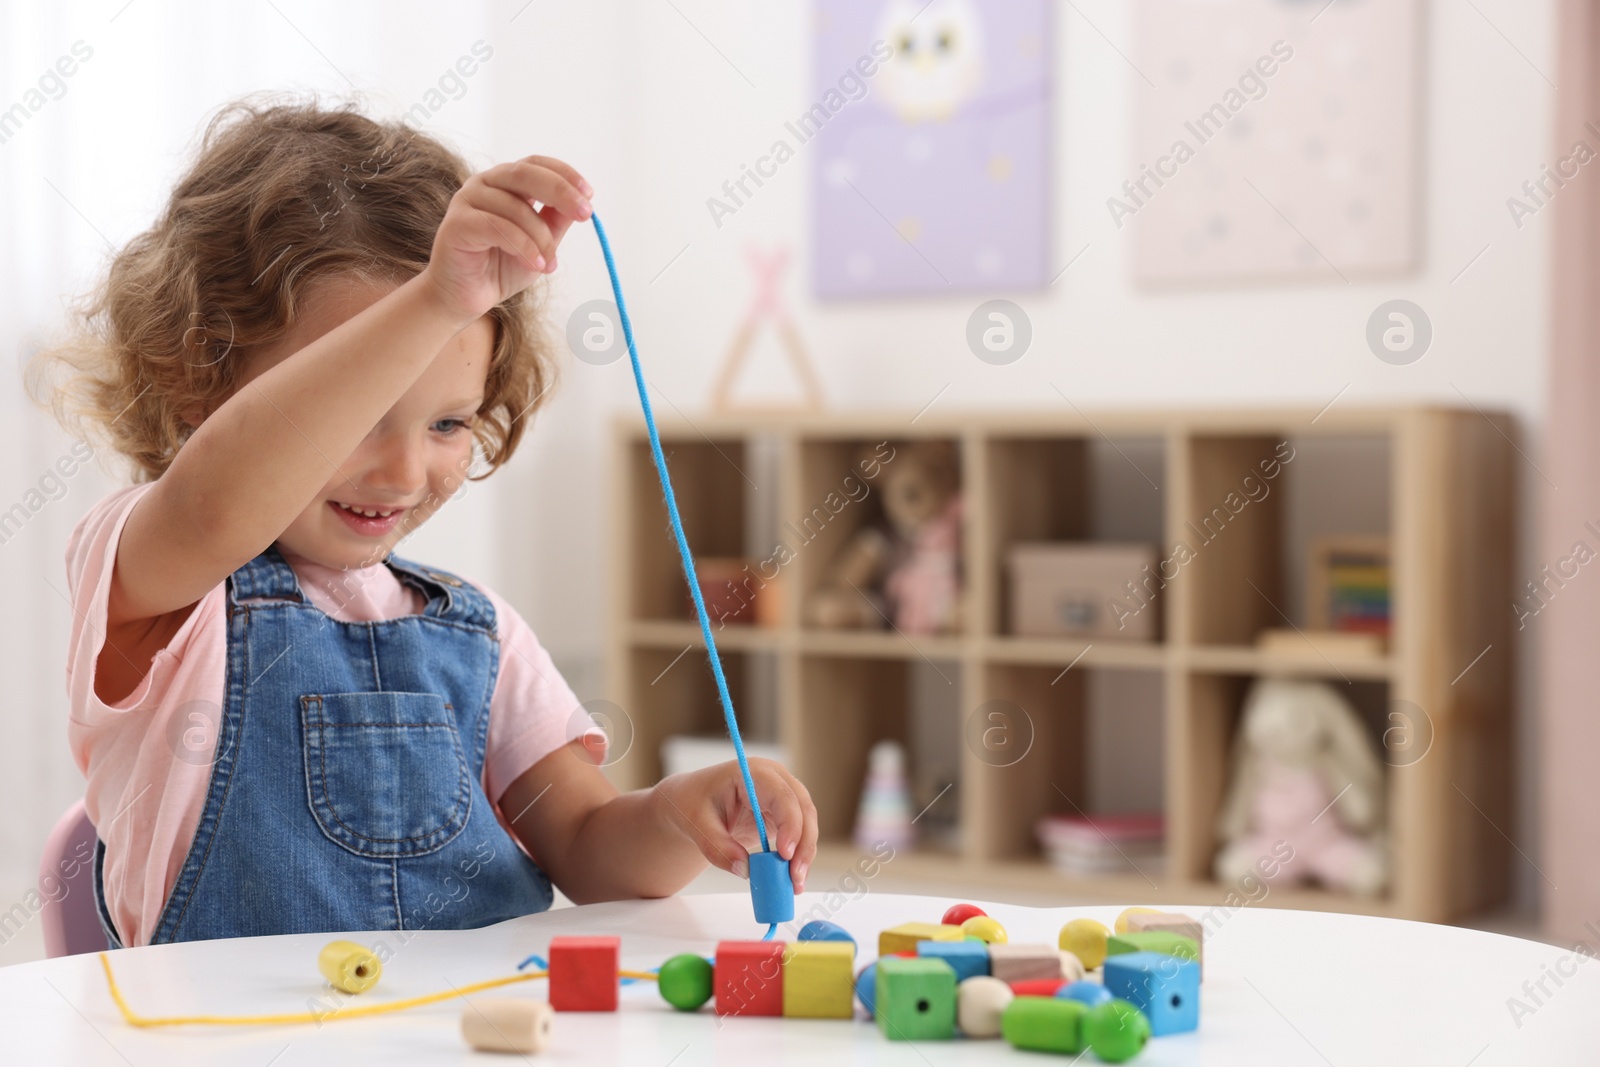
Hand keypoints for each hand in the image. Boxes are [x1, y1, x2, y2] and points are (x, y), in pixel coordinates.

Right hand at [419, 154, 592, 322]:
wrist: (465, 298)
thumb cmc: (500, 268)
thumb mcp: (540, 244)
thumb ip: (556, 222)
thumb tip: (582, 203)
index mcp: (504, 183)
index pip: (535, 163)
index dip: (564, 173)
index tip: (589, 194)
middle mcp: (483, 184)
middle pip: (524, 173)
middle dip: (560, 191)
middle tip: (584, 214)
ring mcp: (466, 200)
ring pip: (514, 207)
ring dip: (541, 237)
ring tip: (550, 264)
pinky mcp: (457, 223)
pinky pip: (497, 227)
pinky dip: (523, 246)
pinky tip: (536, 265)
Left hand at [654, 758, 818, 893]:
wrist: (691, 803)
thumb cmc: (692, 803)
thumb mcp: (697, 824)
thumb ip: (718, 846)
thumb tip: (744, 869)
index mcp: (753, 773)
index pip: (782, 795)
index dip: (790, 823)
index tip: (785, 854)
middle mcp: (775, 781)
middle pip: (803, 809)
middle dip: (803, 845)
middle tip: (795, 877)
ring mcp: (782, 797)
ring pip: (807, 824)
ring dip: (805, 855)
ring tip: (795, 884)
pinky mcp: (783, 815)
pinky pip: (800, 835)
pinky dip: (798, 857)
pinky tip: (792, 879)